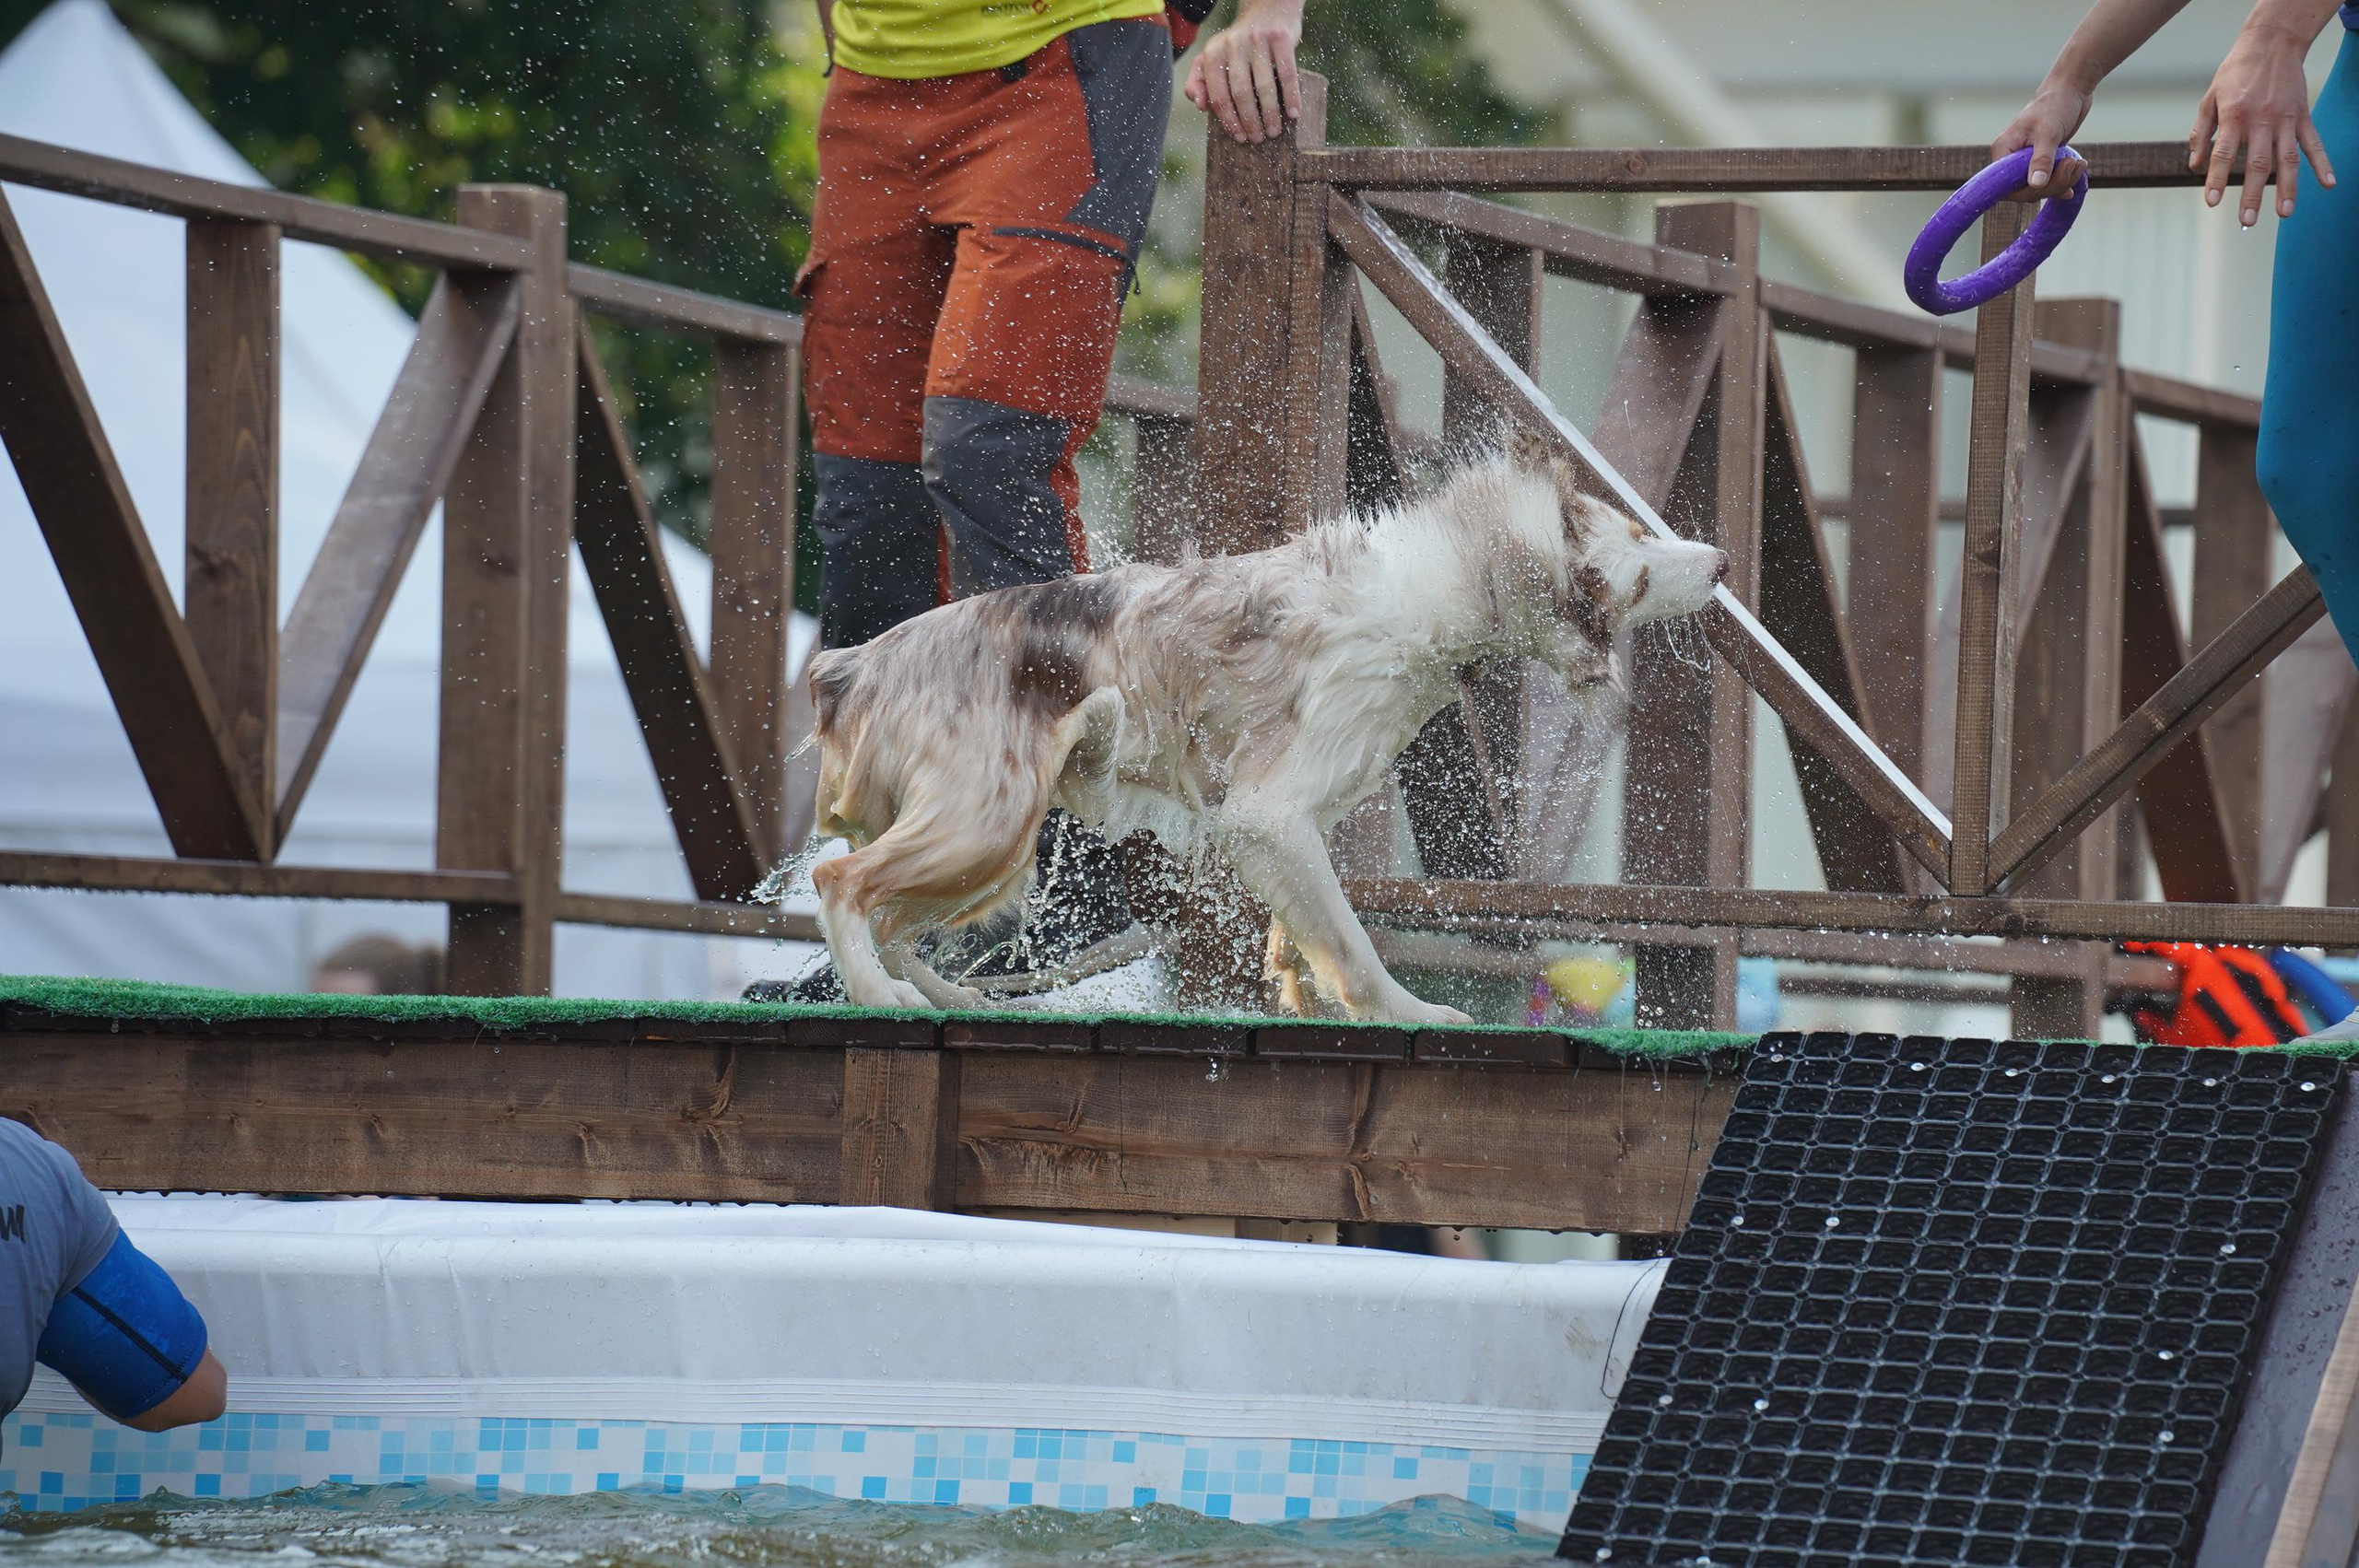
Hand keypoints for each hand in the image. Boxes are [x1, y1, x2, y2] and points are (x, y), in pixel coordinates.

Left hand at [1183, 0, 1304, 143]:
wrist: (1267, 11)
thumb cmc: (1239, 45)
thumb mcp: (1214, 56)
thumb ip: (1199, 80)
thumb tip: (1199, 104)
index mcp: (1213, 53)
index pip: (1218, 94)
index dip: (1228, 120)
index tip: (1239, 137)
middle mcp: (1233, 45)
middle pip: (1240, 93)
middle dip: (1250, 121)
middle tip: (1258, 138)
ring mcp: (1257, 40)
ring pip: (1264, 86)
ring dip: (1270, 114)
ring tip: (1274, 131)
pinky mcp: (1280, 37)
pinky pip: (1287, 73)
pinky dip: (1291, 96)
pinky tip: (1294, 113)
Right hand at [1992, 77, 2093, 199]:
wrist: (2071, 88)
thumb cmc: (2056, 104)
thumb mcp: (2049, 133)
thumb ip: (2041, 160)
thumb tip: (2035, 185)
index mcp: (2004, 150)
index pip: (2005, 186)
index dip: (2027, 190)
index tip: (2049, 180)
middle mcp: (2011, 157)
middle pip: (2025, 188)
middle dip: (2052, 183)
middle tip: (2071, 166)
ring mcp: (2026, 159)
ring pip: (2040, 186)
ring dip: (2062, 180)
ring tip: (2079, 164)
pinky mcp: (2042, 159)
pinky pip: (2050, 179)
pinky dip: (2065, 178)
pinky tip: (2077, 171)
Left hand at [2190, 19, 2335, 224]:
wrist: (2272, 44)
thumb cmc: (2235, 73)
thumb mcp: (2209, 99)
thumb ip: (2202, 133)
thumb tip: (2195, 166)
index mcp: (2234, 116)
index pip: (2223, 154)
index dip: (2216, 179)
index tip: (2211, 202)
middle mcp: (2261, 120)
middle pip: (2257, 163)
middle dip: (2253, 193)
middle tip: (2248, 220)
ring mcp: (2285, 119)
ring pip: (2287, 159)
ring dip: (2287, 187)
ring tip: (2285, 213)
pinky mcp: (2303, 116)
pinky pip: (2314, 143)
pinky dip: (2323, 163)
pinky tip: (2328, 184)